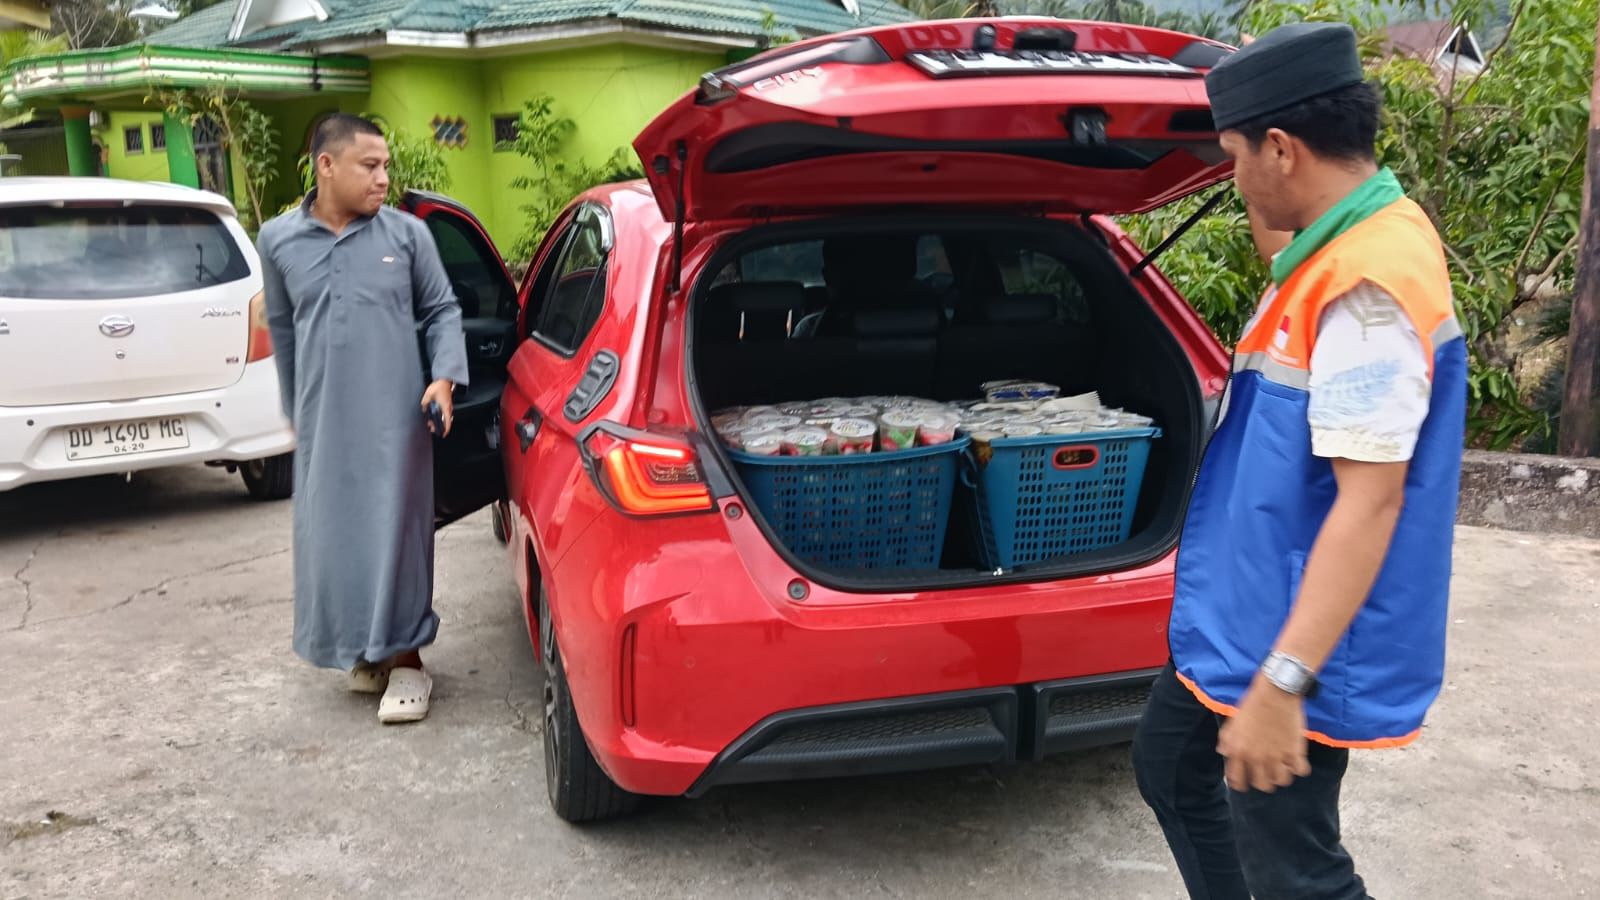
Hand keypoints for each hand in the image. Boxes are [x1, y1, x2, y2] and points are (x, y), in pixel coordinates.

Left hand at [422, 379, 454, 436]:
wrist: (444, 380)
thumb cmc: (439, 386)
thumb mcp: (429, 394)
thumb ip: (425, 403)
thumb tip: (423, 409)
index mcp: (445, 407)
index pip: (447, 421)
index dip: (446, 429)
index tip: (443, 434)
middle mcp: (448, 408)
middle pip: (446, 421)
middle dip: (439, 426)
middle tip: (431, 428)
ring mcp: (448, 406)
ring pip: (445, 417)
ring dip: (438, 421)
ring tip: (430, 422)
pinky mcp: (446, 403)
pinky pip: (444, 413)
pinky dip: (439, 416)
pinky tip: (432, 414)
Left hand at [1217, 674, 1311, 792]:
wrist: (1276, 692)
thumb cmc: (1253, 704)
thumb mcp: (1233, 721)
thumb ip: (1227, 739)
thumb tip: (1223, 752)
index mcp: (1239, 751)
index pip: (1236, 779)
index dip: (1239, 783)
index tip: (1243, 783)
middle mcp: (1257, 757)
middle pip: (1262, 785)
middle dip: (1263, 782)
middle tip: (1266, 775)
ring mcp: (1277, 756)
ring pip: (1281, 781)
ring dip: (1281, 776)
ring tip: (1282, 768)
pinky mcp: (1294, 751)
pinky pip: (1300, 771)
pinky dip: (1298, 768)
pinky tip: (1295, 761)